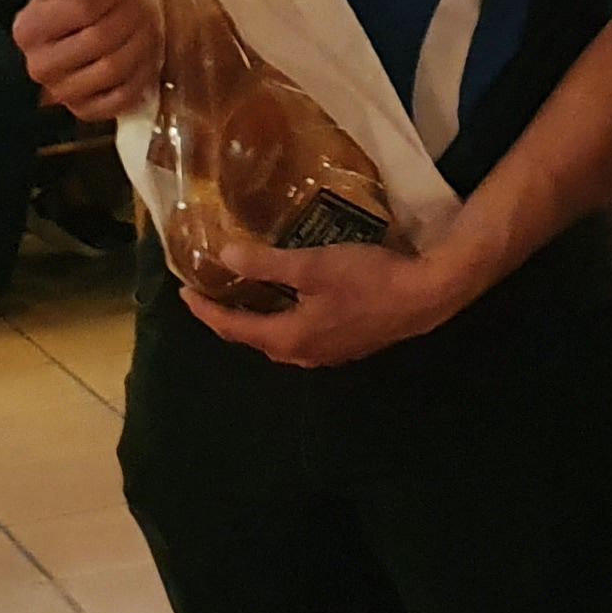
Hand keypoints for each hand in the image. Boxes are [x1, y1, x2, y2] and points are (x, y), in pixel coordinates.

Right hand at [16, 0, 156, 121]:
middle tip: (140, 5)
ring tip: (146, 26)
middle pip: (101, 39)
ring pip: (114, 68)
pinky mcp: (86, 111)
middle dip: (131, 17)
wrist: (75, 27)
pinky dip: (142, 74)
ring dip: (142, 42)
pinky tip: (146, 54)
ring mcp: (62, 93)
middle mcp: (38, 66)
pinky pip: (122, 98)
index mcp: (28, 29)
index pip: (83, 8)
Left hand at [184, 238, 478, 366]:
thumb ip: (266, 264)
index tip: (185, 293)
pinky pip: (302, 336)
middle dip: (229, 318)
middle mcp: (304, 354)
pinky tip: (292, 302)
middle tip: (212, 293)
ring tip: (247, 297)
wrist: (427, 294)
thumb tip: (224, 258)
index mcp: (288, 337)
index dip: (206, 311)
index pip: (234, 329)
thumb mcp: (312, 266)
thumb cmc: (368, 279)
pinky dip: (285, 321)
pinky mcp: (349, 345)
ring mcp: (329, 353)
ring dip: (259, 321)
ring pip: (280, 340)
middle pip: (254, 340)